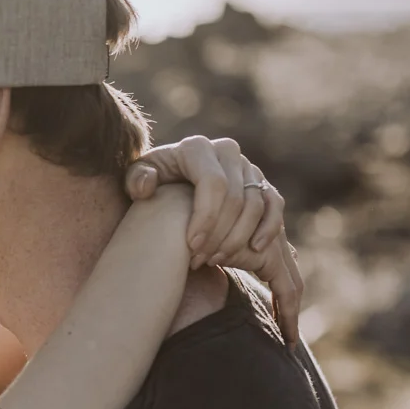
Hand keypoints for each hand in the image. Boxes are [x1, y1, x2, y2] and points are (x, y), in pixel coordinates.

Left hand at [123, 135, 283, 267]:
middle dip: (219, 234)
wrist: (172, 181)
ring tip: (215, 259)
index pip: (213, 183)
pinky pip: (274, 205)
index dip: (206, 218)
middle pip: (236, 197)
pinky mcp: (260, 183)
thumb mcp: (135, 179)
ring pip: (256, 204)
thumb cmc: (152, 182)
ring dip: (238, 238)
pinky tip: (255, 249)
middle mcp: (226, 151)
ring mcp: (247, 166)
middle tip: (199, 260)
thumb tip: (147, 185)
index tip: (192, 246)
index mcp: (196, 148)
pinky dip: (268, 228)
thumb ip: (135, 180)